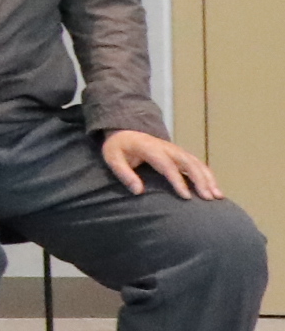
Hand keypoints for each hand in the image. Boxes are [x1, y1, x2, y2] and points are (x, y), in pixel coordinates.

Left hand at [103, 129, 225, 200]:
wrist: (125, 132)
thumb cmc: (118, 148)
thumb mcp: (113, 158)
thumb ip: (124, 174)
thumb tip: (138, 191)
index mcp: (150, 148)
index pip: (167, 165)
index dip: (178, 181)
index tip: (186, 197)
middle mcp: (167, 148)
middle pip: (188, 163)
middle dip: (200, 180)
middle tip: (208, 198)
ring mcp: (176, 150)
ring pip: (197, 163)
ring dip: (209, 179)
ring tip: (217, 196)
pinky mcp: (180, 154)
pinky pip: (198, 164)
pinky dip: (208, 175)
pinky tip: (215, 189)